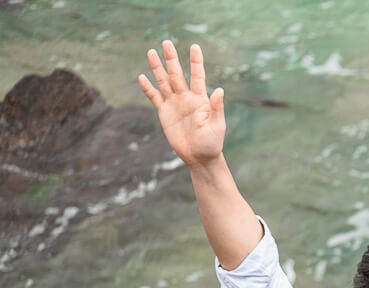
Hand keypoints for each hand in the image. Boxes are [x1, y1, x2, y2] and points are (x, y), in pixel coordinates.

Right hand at [138, 41, 224, 166]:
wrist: (199, 157)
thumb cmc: (212, 142)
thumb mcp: (217, 125)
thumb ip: (217, 107)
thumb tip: (220, 89)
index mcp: (201, 99)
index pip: (198, 76)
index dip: (196, 61)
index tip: (194, 46)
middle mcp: (186, 98)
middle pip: (177, 74)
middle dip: (171, 59)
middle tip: (166, 42)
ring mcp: (175, 104)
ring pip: (164, 82)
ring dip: (158, 68)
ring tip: (151, 52)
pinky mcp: (164, 113)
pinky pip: (155, 97)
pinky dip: (148, 88)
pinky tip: (142, 77)